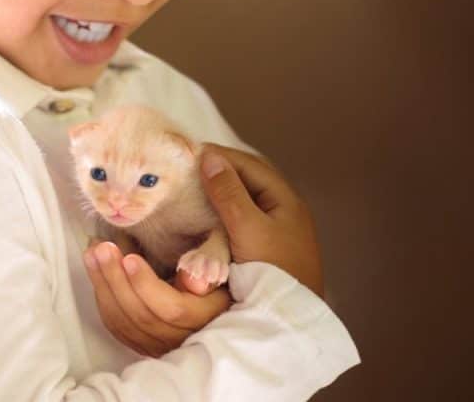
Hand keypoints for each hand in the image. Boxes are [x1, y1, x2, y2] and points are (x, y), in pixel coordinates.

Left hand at [83, 241, 230, 357]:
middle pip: (142, 316)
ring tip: (93, 253)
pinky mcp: (142, 344)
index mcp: (204, 319)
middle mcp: (179, 340)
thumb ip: (210, 266)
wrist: (215, 308)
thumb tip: (190, 277)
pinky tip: (96, 272)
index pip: (171, 309)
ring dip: (104, 285)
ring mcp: (158, 345)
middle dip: (117, 279)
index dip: (147, 285)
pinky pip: (117, 325)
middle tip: (102, 247)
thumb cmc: (220, 281)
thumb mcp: (224, 268)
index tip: (130, 258)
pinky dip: (103, 297)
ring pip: (124, 322)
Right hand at [199, 144, 324, 297]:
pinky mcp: (263, 250)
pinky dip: (220, 215)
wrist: (288, 320)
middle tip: (185, 169)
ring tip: (189, 189)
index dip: (219, 155)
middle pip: (246, 181)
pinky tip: (202, 218)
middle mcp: (282, 211)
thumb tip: (209, 157)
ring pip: (242, 202)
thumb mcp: (248, 228)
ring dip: (218, 193)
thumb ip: (228, 192)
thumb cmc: (273, 271)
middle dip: (217, 172)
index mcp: (285, 199)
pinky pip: (239, 222)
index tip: (188, 152)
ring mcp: (274, 231)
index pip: (248, 164)